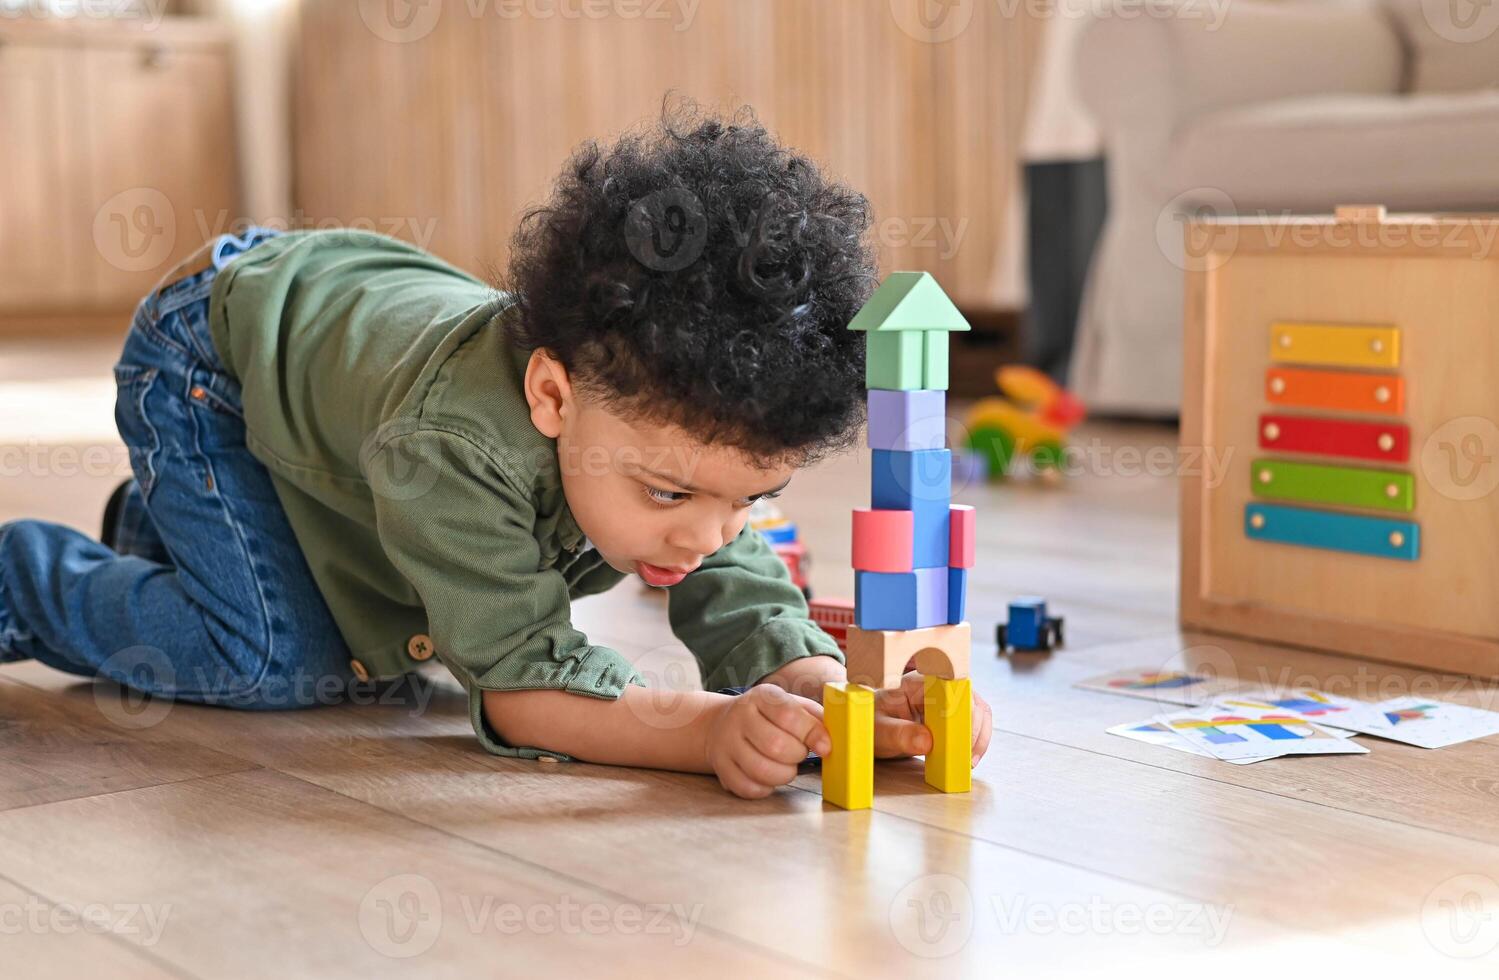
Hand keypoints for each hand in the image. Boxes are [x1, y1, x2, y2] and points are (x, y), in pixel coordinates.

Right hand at [704, 685, 829, 798]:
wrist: (721, 724)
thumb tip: (833, 738)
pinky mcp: (721, 768)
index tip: (826, 747)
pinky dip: (766, 788)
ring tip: (787, 767)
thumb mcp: (790, 705)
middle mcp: (740, 717)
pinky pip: (748, 788)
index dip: (812, 734)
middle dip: (797, 756)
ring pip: (761, 770)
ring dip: (784, 775)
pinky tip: (769, 778)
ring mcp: (726, 743)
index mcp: (762, 697)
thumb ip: (814, 717)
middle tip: (799, 754)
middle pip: (776, 745)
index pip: (789, 715)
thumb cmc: (767, 717)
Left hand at [874, 671, 993, 765]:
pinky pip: (972, 723)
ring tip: (969, 761)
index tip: (961, 735)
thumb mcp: (879, 731)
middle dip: (974, 729)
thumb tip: (927, 741)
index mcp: (917, 683)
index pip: (951, 688)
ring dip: (978, 736)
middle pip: (970, 699)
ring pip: (977, 711)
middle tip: (966, 757)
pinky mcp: (951, 714)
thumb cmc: (871, 723)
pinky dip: (975, 741)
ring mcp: (946, 699)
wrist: (868, 727)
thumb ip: (899, 734)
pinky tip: (968, 758)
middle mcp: (936, 687)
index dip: (963, 709)